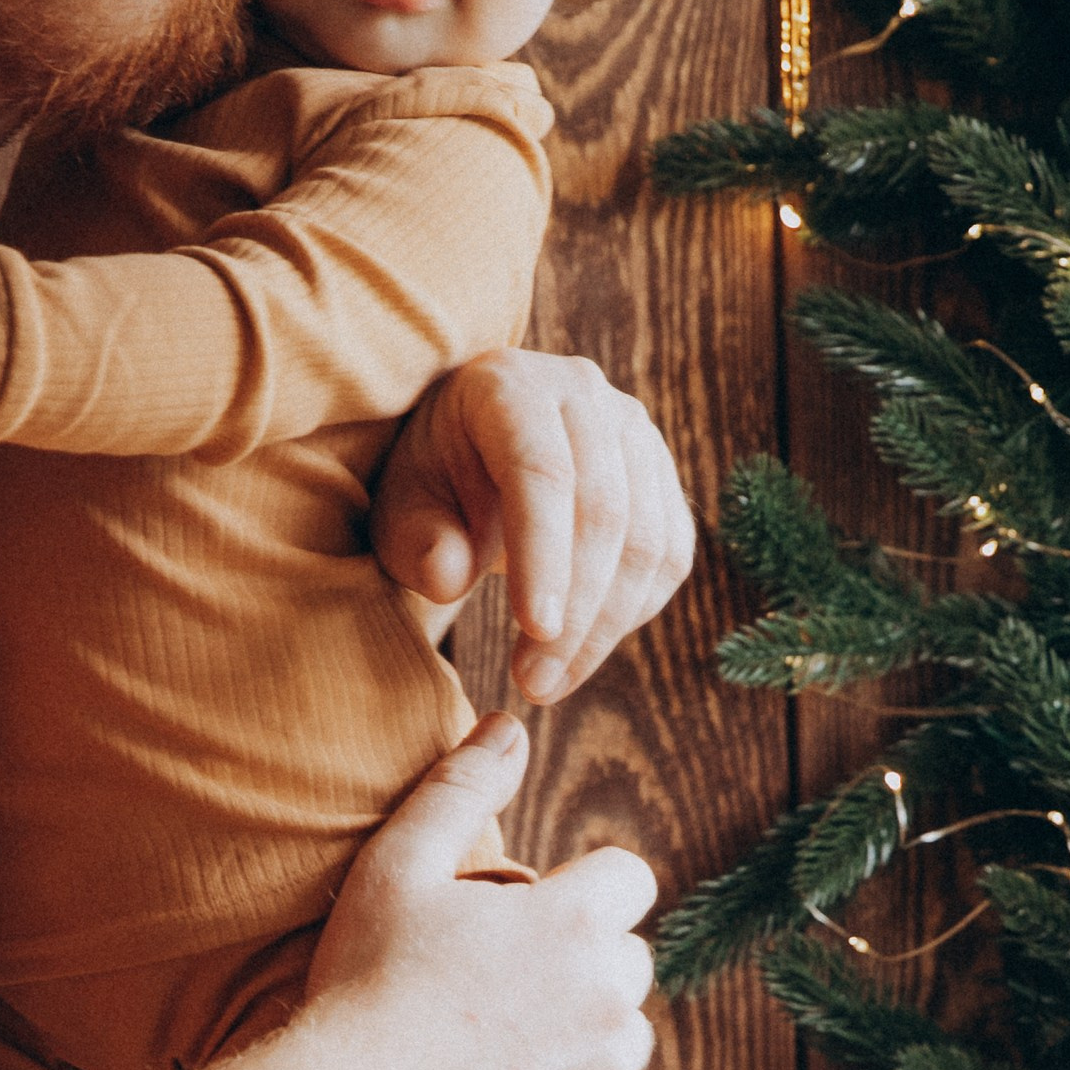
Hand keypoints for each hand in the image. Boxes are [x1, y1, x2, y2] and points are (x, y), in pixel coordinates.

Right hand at [308, 713, 656, 1069]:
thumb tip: (509, 727)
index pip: (629, 877)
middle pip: (626, 954)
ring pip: (623, 1027)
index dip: (578, 890)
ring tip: (498, 1039)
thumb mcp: (398, 866)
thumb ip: (462, 786)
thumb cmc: (365, 983)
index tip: (524, 917)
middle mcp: (614, 992)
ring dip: (582, 1027)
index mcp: (578, 918)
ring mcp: (611, 1066)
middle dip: (578, 960)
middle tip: (492, 983)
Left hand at [371, 350, 694, 704]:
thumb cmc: (430, 486)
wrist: (471, 457)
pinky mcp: (661, 477)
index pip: (542, 471)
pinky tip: (583, 649)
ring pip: (647, 541)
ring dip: (606, 627)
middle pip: (604, 510)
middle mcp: (583, 394)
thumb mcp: (401, 513)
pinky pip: (669, 555)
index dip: (543, 555)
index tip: (535, 631)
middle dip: (576, 611)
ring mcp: (633, 431)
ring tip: (550, 681)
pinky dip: (633, 613)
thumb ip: (417, 543)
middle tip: (535, 684)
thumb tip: (448, 576)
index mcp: (508, 386)